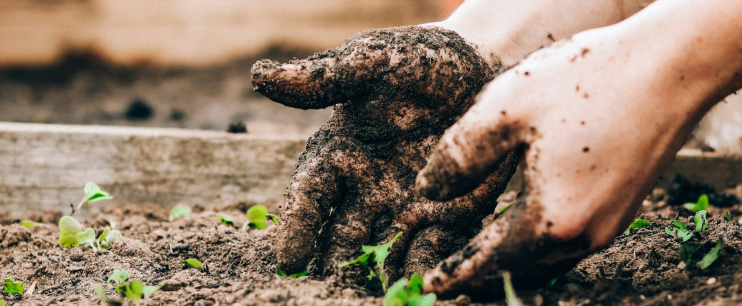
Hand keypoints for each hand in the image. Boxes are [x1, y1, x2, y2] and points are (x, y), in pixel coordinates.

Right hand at [251, 25, 519, 286]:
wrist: (482, 65)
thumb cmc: (418, 60)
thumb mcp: (372, 62)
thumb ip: (324, 78)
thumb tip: (259, 77)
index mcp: (340, 153)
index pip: (311, 196)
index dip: (298, 226)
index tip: (288, 260)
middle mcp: (368, 187)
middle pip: (343, 235)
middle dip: (334, 265)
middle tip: (326, 292)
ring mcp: (407, 205)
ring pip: (384, 250)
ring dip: (375, 276)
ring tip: (368, 299)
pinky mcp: (449, 213)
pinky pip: (433, 249)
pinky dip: (424, 270)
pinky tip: (421, 288)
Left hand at [415, 25, 714, 295]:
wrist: (673, 68)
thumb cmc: (589, 82)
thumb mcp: (505, 109)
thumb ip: (460, 155)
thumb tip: (429, 190)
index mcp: (550, 220)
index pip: (489, 263)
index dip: (455, 275)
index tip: (430, 287)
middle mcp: (584, 235)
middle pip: (521, 269)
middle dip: (483, 275)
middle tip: (451, 275)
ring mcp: (610, 224)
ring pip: (550, 260)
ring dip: (514, 260)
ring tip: (484, 254)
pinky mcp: (625, 207)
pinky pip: (573, 241)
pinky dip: (542, 243)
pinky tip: (528, 222)